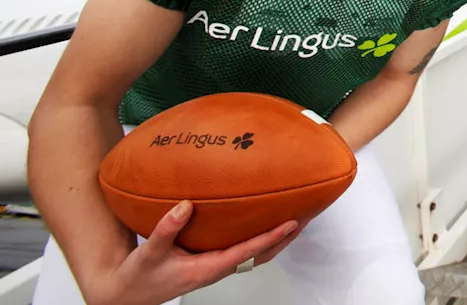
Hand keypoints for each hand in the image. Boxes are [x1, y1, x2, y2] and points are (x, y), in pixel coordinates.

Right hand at [88, 200, 297, 304]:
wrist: (127, 294)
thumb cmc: (139, 277)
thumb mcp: (150, 252)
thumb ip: (166, 229)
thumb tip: (185, 205)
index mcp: (207, 269)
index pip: (248, 252)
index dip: (271, 237)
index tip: (291, 223)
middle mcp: (216, 269)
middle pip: (261, 255)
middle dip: (284, 238)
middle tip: (305, 217)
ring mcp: (215, 267)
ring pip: (254, 254)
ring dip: (275, 238)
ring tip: (294, 218)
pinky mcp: (210, 262)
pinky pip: (242, 251)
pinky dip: (258, 238)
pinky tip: (260, 222)